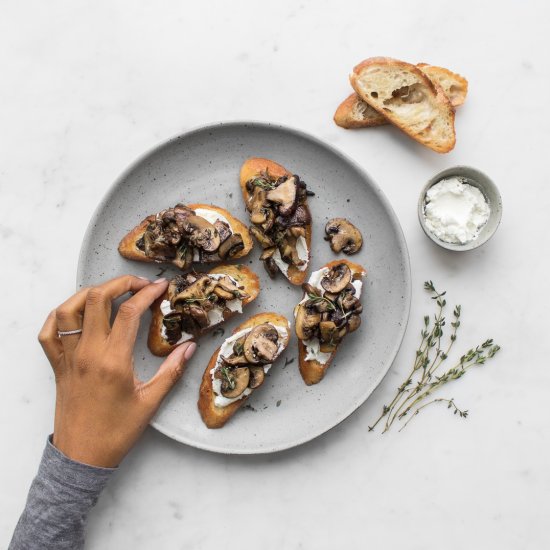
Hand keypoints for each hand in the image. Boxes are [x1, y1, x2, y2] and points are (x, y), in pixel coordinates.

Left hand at [38, 275, 195, 467]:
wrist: (82, 456)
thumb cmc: (116, 431)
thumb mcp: (150, 402)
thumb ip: (172, 371)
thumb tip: (190, 347)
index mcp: (113, 361)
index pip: (129, 312)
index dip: (147, 293)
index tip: (160, 287)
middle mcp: (87, 353)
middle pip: (97, 299)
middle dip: (120, 283)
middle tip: (139, 285)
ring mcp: (68, 357)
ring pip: (68, 310)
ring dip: (89, 293)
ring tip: (110, 293)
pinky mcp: (57, 366)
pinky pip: (49, 333)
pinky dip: (60, 316)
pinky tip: (78, 315)